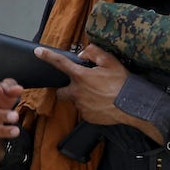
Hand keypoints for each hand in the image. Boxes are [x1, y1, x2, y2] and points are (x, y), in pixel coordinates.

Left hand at [40, 44, 164, 143]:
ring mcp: (81, 106)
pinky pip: (85, 111)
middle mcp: (77, 92)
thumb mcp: (110, 61)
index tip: (38, 52)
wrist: (132, 104)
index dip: (47, 56)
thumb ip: (93, 52)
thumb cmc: (122, 82)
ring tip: (99, 96)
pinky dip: (91, 107)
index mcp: (81, 76)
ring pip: (76, 101)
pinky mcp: (87, 117)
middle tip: (81, 86)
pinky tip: (102, 104)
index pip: (60, 63)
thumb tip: (83, 53)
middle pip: (62, 92)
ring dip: (82, 98)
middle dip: (67, 89)